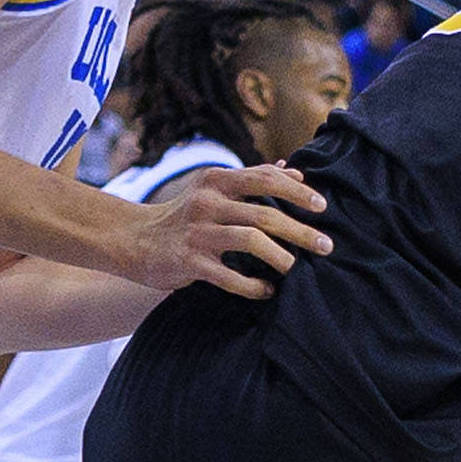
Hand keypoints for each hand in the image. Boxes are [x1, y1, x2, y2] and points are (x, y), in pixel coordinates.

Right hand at [122, 165, 331, 297]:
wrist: (133, 240)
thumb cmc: (184, 215)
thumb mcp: (213, 190)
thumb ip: (252, 180)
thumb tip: (293, 170)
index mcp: (216, 181)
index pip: (265, 178)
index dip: (297, 192)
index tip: (322, 207)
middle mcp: (207, 203)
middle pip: (264, 213)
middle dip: (300, 231)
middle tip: (326, 246)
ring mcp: (197, 233)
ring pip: (250, 241)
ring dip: (281, 258)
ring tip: (297, 269)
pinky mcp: (188, 263)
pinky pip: (229, 276)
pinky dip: (253, 285)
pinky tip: (267, 290)